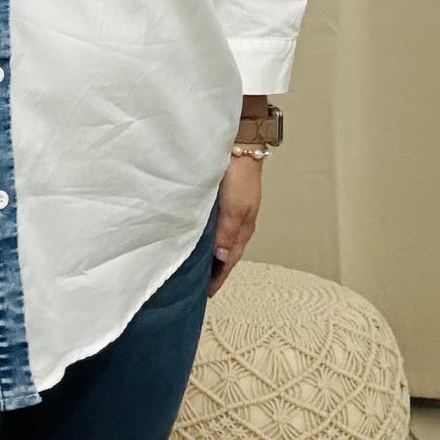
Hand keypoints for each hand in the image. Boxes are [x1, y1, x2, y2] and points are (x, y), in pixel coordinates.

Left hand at [207, 154, 262, 297]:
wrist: (241, 146)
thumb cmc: (240, 176)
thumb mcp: (234, 207)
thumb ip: (227, 232)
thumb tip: (220, 258)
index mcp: (242, 228)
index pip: (229, 260)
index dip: (219, 276)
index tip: (208, 292)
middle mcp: (237, 222)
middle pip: (226, 252)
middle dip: (216, 269)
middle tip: (200, 283)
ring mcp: (231, 211)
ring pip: (220, 239)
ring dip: (211, 253)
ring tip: (197, 264)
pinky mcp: (222, 200)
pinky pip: (215, 225)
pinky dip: (208, 236)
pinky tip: (197, 236)